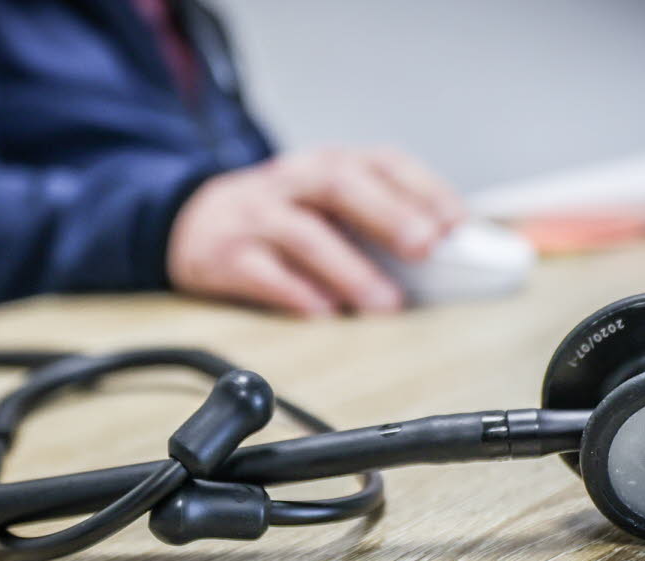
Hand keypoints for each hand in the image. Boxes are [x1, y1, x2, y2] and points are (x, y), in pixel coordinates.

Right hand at [167, 148, 466, 315]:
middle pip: (341, 185)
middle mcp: (290, 182)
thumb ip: (375, 222)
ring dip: (350, 269)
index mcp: (325, 164)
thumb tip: (441, 262)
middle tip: (426, 248)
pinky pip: (262, 273)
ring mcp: (255, 216)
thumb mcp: (323, 203)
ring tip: (385, 303)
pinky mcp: (224, 255)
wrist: (189, 223)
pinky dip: (297, 293)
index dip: (422, 189)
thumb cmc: (278, 219)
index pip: (380, 163)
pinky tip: (325, 312)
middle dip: (388, 215)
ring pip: (304, 233)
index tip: (455, 223)